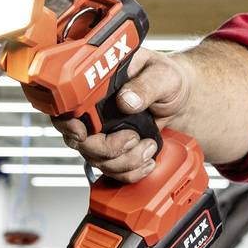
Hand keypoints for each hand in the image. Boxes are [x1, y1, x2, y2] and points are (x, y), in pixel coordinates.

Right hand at [53, 48, 191, 183]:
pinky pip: (111, 170)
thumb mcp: (161, 74)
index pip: (67, 105)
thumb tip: (126, 100)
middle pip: (78, 140)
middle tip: (133, 138)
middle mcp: (93, 110)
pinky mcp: (112, 149)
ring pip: (96, 159)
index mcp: (97, 85)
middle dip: (106, 148)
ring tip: (148, 146)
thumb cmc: (166, 78)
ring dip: (124, 161)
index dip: (68, 123)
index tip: (82, 133)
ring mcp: (101, 132)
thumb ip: (145, 85)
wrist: (179, 99)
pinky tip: (146, 162)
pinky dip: (129, 172)